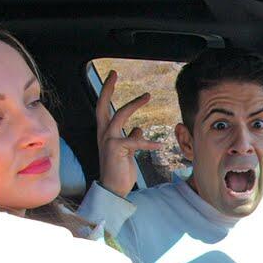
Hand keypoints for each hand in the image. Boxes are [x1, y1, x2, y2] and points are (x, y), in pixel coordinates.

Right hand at [95, 70, 160, 197]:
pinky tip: (160, 147)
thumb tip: (138, 129)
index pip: (103, 108)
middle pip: (102, 105)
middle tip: (114, 73)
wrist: (113, 190)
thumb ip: (131, 138)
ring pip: (120, 115)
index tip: (112, 77)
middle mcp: (103, 134)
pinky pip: (135, 141)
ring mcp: (108, 140)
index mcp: (105, 133)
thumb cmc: (119, 171)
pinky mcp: (117, 149)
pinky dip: (148, 143)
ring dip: (134, 103)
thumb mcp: (126, 151)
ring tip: (147, 95)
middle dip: (107, 88)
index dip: (107, 92)